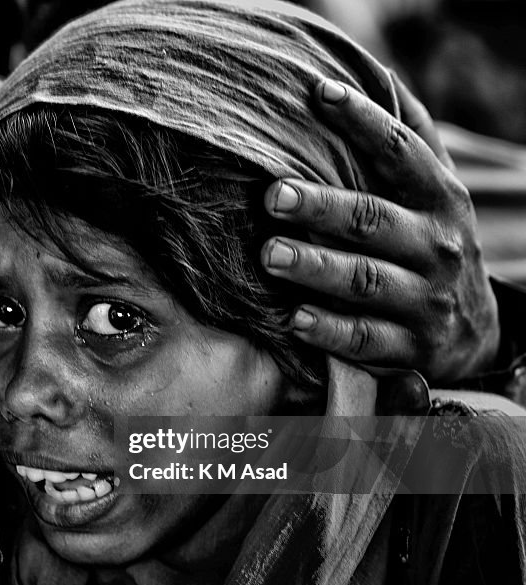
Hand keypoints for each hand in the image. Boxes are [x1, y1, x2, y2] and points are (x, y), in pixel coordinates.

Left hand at [261, 76, 498, 383]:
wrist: (475, 332)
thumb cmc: (430, 243)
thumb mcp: (433, 193)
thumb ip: (409, 143)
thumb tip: (377, 76)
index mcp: (438, 199)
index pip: (401, 151)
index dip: (363, 120)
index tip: (319, 94)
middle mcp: (436, 246)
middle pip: (373, 221)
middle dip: (322, 207)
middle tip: (272, 196)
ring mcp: (425, 300)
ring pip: (365, 282)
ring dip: (315, 267)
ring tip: (269, 255)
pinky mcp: (412, 348)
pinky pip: (366, 340)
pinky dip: (329, 331)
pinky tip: (293, 319)